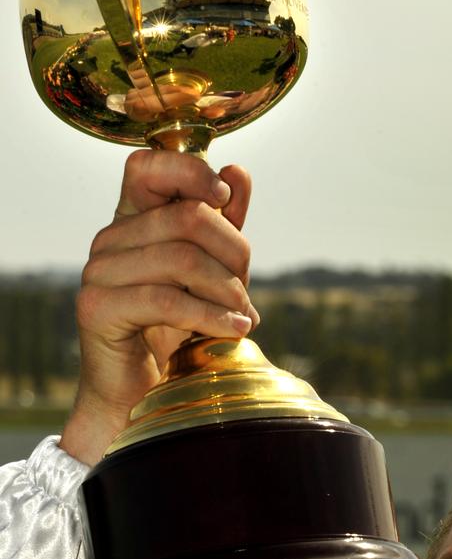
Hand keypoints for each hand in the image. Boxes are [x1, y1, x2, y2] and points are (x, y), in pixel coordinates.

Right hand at [60, 149, 256, 465]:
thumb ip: (223, 224)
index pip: (148, 165)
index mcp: (133, 220)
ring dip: (227, 290)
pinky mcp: (98, 308)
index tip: (226, 200)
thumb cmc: (178, 330)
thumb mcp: (212, 271)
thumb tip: (237, 172)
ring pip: (182, 258)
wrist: (142, 393)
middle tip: (246, 292)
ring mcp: (98, 272)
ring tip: (244, 316)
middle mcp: (110, 239)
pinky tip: (235, 329)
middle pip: (186, 217)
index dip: (191, 171)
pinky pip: (166, 300)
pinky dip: (212, 316)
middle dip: (234, 254)